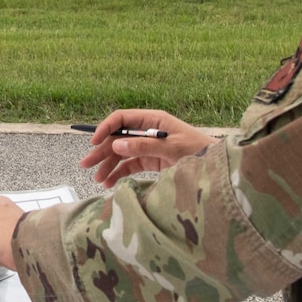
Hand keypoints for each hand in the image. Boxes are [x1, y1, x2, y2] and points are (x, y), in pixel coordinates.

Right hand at [78, 110, 216, 188]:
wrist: (216, 168)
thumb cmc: (199, 150)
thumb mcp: (171, 147)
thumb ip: (144, 145)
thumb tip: (117, 143)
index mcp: (152, 120)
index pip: (122, 118)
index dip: (106, 128)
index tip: (94, 142)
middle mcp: (147, 131)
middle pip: (117, 138)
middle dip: (101, 150)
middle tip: (85, 164)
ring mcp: (148, 146)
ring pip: (121, 153)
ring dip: (108, 165)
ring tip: (97, 179)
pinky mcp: (151, 161)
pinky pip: (130, 165)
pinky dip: (119, 173)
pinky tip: (109, 182)